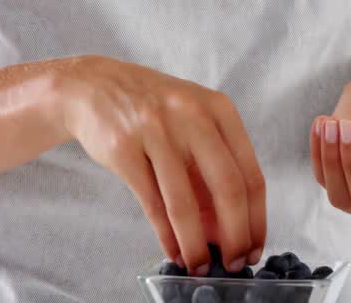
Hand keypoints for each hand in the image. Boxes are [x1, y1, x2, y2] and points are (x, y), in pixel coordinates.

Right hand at [50, 57, 265, 273]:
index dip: (256, 218)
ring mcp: (156, 130)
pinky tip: (173, 250)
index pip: (250, 173)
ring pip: (184, 202)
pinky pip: (151, 203)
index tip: (255, 246)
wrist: (94, 86)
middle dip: (235, 235)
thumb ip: (212, 170)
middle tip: (235, 263)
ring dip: (195, 243)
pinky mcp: (123, 148)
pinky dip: (165, 234)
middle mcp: (192, 116)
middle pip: (227, 187)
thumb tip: (228, 231)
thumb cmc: (153, 111)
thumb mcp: (192, 124)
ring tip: (199, 265)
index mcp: (219, 110)